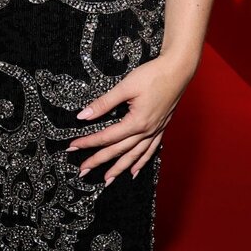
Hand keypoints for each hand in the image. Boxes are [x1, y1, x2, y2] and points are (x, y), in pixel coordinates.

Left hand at [67, 54, 192, 183]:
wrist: (177, 71)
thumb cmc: (152, 75)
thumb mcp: (125, 87)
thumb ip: (104, 103)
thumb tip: (83, 115)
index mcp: (137, 122)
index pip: (107, 137)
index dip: (88, 142)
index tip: (73, 147)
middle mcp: (147, 131)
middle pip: (119, 150)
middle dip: (99, 161)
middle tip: (83, 170)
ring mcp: (155, 131)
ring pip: (135, 156)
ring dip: (119, 168)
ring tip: (107, 180)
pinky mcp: (161, 128)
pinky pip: (150, 151)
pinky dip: (141, 162)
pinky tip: (134, 171)